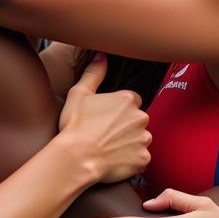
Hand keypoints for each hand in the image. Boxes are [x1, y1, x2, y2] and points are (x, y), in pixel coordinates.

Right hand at [59, 55, 150, 183]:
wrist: (76, 158)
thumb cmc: (75, 126)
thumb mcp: (79, 94)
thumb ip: (94, 74)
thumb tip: (101, 56)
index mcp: (128, 99)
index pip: (132, 101)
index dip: (119, 111)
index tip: (106, 120)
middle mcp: (140, 117)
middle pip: (138, 121)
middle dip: (126, 127)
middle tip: (106, 135)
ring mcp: (143, 139)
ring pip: (140, 139)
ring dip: (130, 144)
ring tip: (109, 149)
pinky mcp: (143, 159)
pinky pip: (141, 159)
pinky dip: (131, 161)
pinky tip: (114, 161)